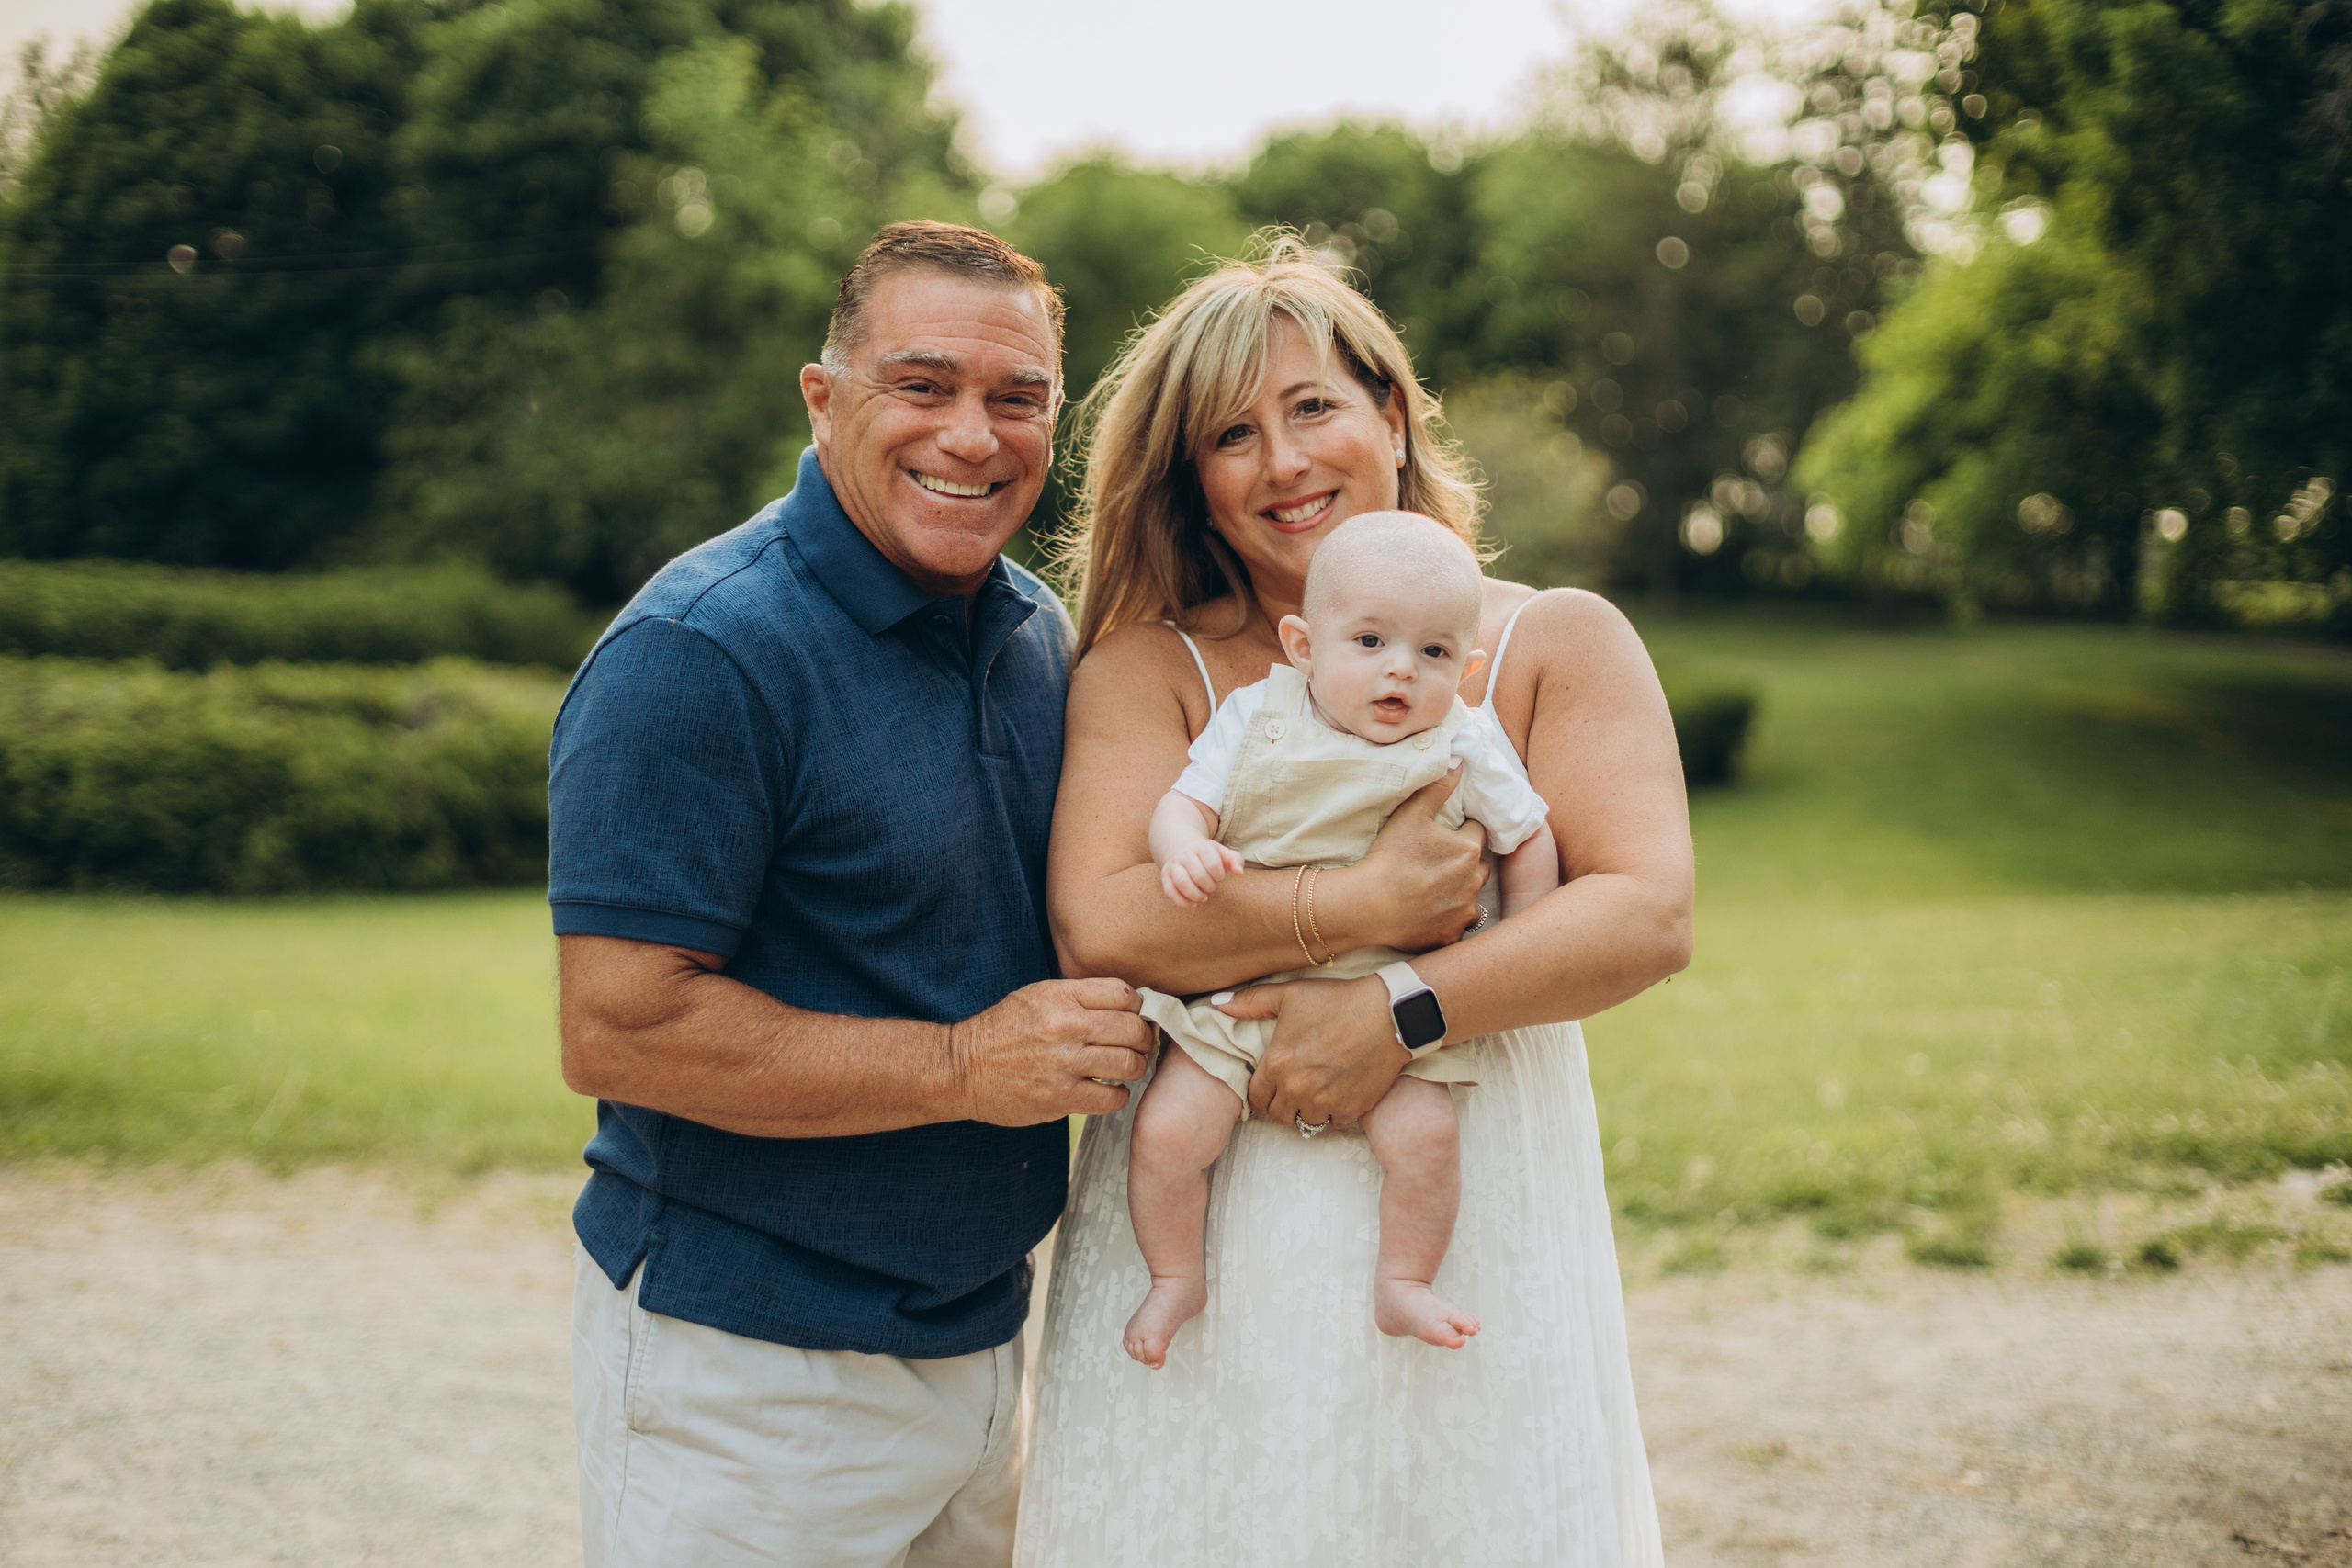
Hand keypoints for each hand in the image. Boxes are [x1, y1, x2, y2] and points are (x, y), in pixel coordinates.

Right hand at [949, 978, 1152, 1124]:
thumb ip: (1079, 996)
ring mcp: (1064, 1064)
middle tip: (1136, 1045)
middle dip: (1142, 1038)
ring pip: (1130, 1063)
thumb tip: (1130, 1003)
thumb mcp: (1036, 996)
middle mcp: (1065, 1026)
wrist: (961, 1068)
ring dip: (1134, 1067)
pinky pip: (1113, 1098)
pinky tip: (1107, 1090)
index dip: (1137, 1007)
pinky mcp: (1061, 1097)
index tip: (1134, 1017)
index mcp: (1060, 996)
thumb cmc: (1002, 1031)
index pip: (1125, 994)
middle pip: (1134, 1029)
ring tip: (1123, 1068)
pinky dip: (1118, 1095)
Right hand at [1161, 841, 1245, 905]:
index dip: (1219, 876)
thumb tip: (1239, 872)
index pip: (1213, 864)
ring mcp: (1174, 865)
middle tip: (1212, 887)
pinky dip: (1182, 902)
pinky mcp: (1166, 876)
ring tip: (1203, 898)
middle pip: (1198, 875)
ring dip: (1195, 895)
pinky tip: (1192, 904)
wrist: (1184, 849)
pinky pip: (1170, 891)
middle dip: (1209, 886)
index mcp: (1202, 847)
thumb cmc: (1209, 856)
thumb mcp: (1223, 854)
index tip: (1219, 877)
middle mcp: (1186, 855)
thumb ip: (1235, 860)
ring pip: (1182, 882)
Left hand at [1220, 976, 1406, 1129]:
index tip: (1272, 1085)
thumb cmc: (1337, 1001)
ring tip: (1319, 1090)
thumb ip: (1250, 1002)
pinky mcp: (1351, 1109)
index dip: (1262, 1093)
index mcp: (1277, 1064)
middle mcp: (1297, 1089)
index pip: (1256, 1098)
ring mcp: (1325, 1103)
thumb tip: (1217, 1003)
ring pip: (1306, 1122)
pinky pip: (1335, 1123)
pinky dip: (1336, 1112)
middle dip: (1283, 1105)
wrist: (1387, 1014)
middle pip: (1279, 1116)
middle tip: (1294, 1090)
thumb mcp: (1290, 995)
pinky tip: (1341, 1091)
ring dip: (1309, 1110)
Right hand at [1329, 767, 1487, 951]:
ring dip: (1458, 890)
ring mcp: (1465, 911)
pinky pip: (1456, 923)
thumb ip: (1438, 788)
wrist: (1368, 905)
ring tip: (1429, 889)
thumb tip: (1460, 764)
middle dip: (1463, 862)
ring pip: (1470, 895)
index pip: (1476, 831)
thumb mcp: (1411, 815)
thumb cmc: (1389, 857)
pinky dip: (1446, 918)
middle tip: (1434, 863)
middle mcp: (1474, 881)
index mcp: (1468, 849)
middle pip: (1478, 864)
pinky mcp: (1453, 934)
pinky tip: (1426, 912)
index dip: (1459, 831)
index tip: (1440, 838)